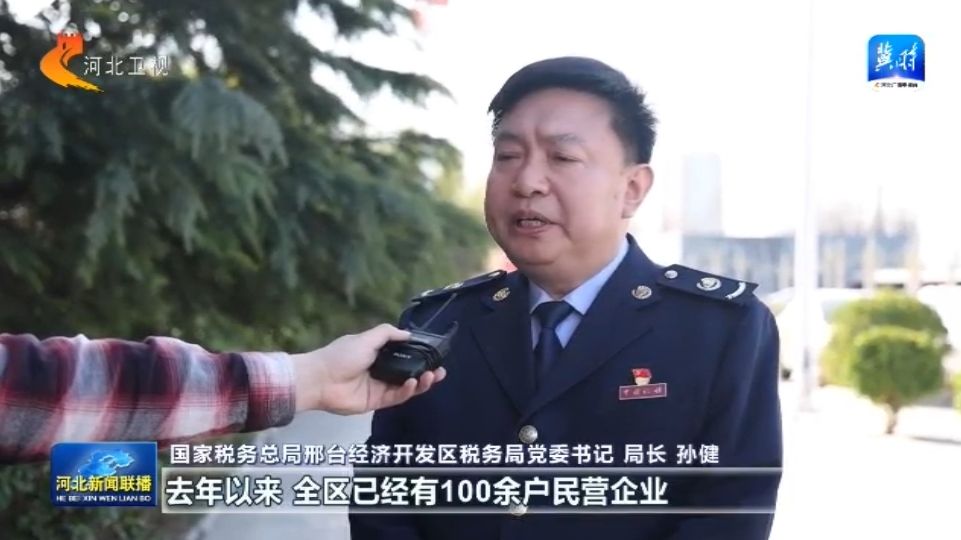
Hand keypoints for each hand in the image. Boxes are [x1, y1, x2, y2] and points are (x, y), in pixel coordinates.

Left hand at [291, 323, 446, 414]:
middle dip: (426, 372)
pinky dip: (406, 391)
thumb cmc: (341, 356)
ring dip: (420, 382)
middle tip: (441, 370)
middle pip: (408, 372)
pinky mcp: (376, 402)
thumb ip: (388, 334)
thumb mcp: (366, 338)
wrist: (321, 380)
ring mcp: (379, 387)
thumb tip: (408, 334)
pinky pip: (396, 397)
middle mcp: (380, 370)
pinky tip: (413, 383)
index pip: (402, 354)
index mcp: (376, 353)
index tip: (433, 354)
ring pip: (405, 387)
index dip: (418, 355)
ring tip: (432, 376)